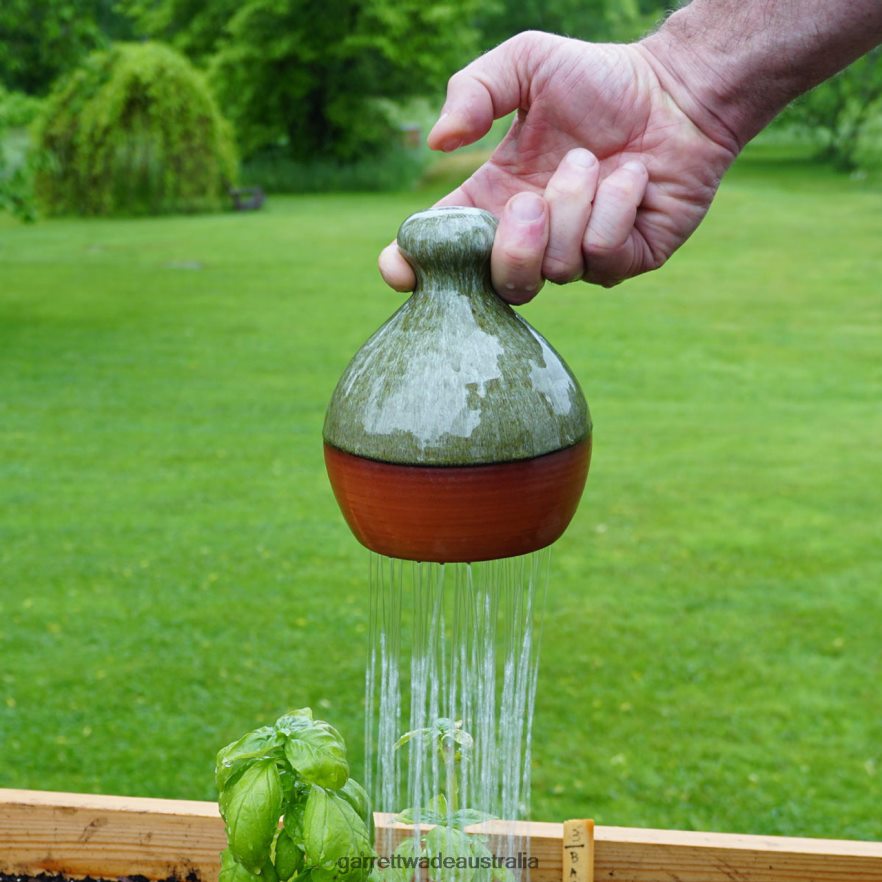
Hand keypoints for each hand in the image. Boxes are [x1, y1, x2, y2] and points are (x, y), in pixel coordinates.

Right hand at [379, 31, 738, 300]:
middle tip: (531, 198)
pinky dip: (615, 207)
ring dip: (573, 204)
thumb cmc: (600, 79)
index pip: (442, 252)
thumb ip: (474, 89)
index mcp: (496, 202)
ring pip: (554, 268)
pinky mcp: (624, 262)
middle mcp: (532, 239)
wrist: (678, 92)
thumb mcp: (526, 63)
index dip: (414, 269)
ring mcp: (577, 257)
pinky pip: (601, 256)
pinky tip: (633, 176)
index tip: (401, 268)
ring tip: (595, 161)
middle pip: (500, 285)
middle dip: (512, 245)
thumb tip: (437, 141)